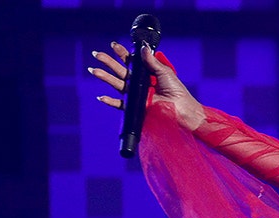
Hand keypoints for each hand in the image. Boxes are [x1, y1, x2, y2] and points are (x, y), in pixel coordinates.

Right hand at [89, 42, 205, 130]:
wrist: (183, 111)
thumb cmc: (178, 92)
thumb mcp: (165, 73)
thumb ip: (152, 62)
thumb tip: (142, 47)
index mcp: (147, 74)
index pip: (131, 62)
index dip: (122, 54)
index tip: (113, 45)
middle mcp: (140, 84)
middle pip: (121, 71)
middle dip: (109, 62)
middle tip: (97, 54)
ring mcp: (137, 96)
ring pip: (118, 85)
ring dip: (106, 77)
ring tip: (94, 70)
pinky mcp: (137, 108)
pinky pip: (121, 105)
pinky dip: (111, 101)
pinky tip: (101, 97)